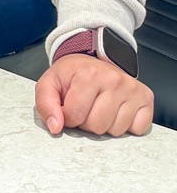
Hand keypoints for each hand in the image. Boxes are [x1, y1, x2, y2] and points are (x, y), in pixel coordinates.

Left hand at [35, 54, 153, 136]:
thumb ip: (45, 105)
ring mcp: (133, 89)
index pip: (75, 116)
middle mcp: (114, 80)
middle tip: (85, 106)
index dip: (68, 117)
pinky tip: (116, 110)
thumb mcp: (50, 84)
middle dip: (86, 122)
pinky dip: (125, 126)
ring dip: (104, 124)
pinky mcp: (146, 99)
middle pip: (97, 126)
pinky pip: (137, 129)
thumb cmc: (72, 74)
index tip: (68, 107)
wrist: (92, 61)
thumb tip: (55, 127)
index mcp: (88, 74)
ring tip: (99, 107)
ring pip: (116, 131)